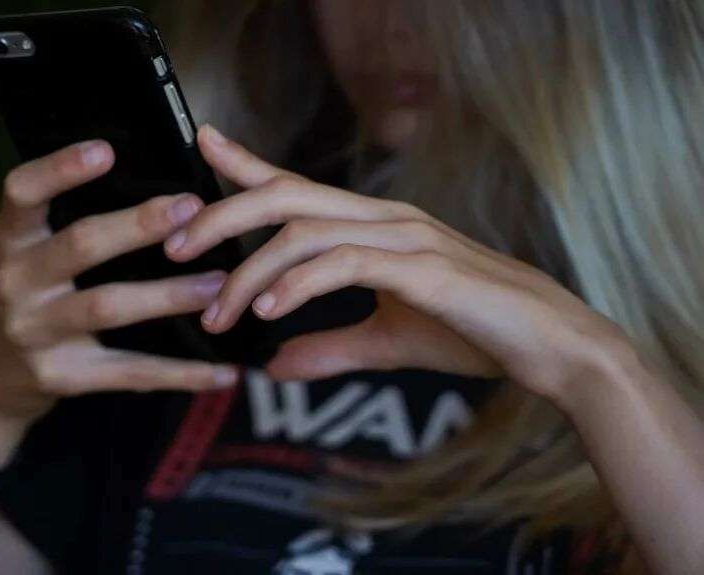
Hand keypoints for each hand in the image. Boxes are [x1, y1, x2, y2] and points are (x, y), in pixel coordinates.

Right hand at [0, 140, 237, 432]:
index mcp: (11, 242)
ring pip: (108, 306)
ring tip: (218, 284)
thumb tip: (152, 190)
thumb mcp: (27, 256)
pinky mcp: (60, 377)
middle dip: (137, 225)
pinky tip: (222, 371)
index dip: (59, 169)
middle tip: (191, 208)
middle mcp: (15, 282)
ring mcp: (34, 333)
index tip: (106, 150)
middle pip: (80, 245)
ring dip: (169, 295)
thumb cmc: (25, 298)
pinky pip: (129, 373)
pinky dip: (181, 373)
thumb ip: (66, 225)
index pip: (22, 193)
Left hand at [167, 126, 631, 405]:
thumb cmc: (473, 332)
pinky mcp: (423, 267)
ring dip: (250, 270)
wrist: (548, 347)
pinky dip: (299, 284)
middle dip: (221, 214)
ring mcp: (404, 236)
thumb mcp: (386, 342)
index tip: (203, 145)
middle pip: (284, 195)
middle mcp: (384, 217)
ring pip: (304, 230)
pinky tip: (269, 312)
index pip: (297, 185)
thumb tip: (274, 364)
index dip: (246, 162)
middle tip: (174, 247)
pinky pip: (345, 262)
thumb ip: (328, 347)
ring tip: (218, 310)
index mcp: (373, 225)